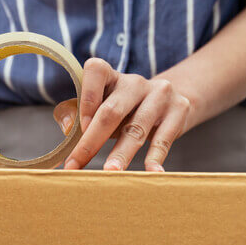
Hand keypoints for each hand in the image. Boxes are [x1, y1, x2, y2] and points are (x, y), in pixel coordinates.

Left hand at [53, 58, 191, 171]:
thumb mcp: (98, 106)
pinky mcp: (179, 109)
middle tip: (80, 164)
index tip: (80, 127)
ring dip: (122, 153)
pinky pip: (164, 137)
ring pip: (137, 128)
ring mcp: (160, 94)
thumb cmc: (122, 109)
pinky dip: (156, 158)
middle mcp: (135, 82)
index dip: (87, 97)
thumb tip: (66, 128)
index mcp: (111, 75)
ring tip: (112, 173)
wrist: (167, 101)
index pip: (96, 71)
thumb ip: (74, 112)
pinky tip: (151, 173)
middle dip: (93, 140)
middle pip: (112, 110)